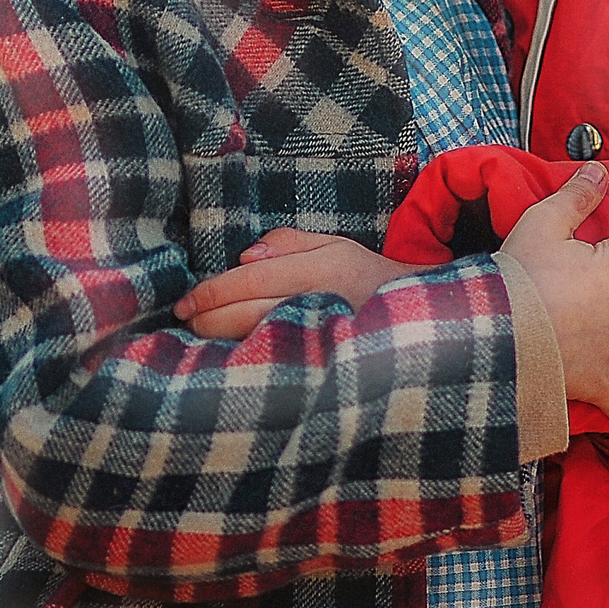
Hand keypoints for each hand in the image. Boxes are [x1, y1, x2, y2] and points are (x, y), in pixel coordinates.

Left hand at [174, 229, 425, 338]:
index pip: (252, 279)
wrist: (423, 323)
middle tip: (187, 321)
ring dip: (223, 343)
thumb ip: (291, 242)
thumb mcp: (337, 246)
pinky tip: (234, 359)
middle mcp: (322, 302)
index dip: (212, 292)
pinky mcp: (325, 365)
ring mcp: (324, 337)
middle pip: (248, 315)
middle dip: (209, 320)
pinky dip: (248, 359)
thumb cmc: (371, 279)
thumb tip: (246, 255)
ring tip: (203, 337)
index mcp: (324, 268)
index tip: (185, 303)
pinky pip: (276, 363)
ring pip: (258, 342)